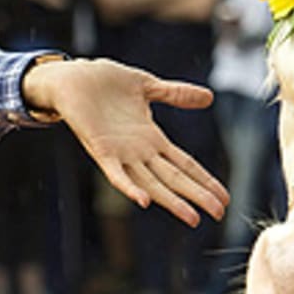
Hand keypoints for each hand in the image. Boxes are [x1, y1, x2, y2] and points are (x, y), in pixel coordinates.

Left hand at [22, 57, 227, 226]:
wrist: (70, 76)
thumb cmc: (103, 82)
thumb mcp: (147, 86)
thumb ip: (175, 94)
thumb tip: (209, 97)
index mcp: (150, 138)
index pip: (184, 163)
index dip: (204, 179)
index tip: (224, 197)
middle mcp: (138, 151)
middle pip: (174, 177)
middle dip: (197, 195)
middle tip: (220, 213)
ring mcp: (120, 153)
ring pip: (151, 182)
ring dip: (171, 200)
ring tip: (193, 217)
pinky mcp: (100, 148)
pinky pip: (115, 174)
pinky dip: (129, 187)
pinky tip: (143, 202)